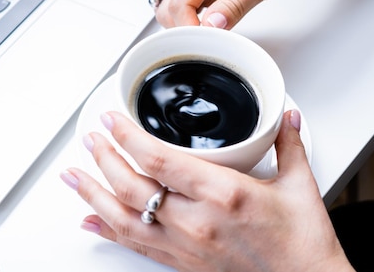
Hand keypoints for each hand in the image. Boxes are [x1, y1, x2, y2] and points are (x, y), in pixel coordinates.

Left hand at [61, 110, 353, 271]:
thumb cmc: (301, 243)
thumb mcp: (299, 186)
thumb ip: (288, 144)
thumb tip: (286, 117)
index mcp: (223, 194)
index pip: (159, 160)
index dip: (127, 137)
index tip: (112, 120)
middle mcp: (197, 221)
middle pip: (133, 187)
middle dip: (104, 158)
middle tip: (91, 138)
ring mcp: (185, 245)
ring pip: (124, 218)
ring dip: (93, 194)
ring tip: (73, 175)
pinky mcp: (182, 263)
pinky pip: (136, 245)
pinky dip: (108, 231)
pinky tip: (90, 221)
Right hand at [154, 0, 320, 28]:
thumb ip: (235, 5)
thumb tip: (211, 26)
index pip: (179, 1)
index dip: (188, 28)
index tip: (205, 44)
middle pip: (172, 7)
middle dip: (185, 29)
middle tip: (209, 43)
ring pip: (179, 9)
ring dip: (191, 26)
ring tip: (215, 36)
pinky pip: (194, 9)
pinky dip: (200, 22)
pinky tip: (216, 28)